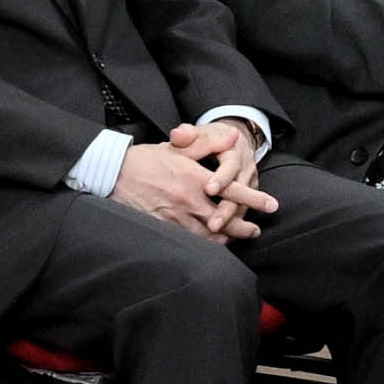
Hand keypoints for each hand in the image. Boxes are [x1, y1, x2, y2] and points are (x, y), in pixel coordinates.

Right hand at [104, 134, 250, 233]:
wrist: (112, 173)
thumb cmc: (145, 159)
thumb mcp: (177, 147)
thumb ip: (207, 144)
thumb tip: (232, 138)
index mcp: (194, 177)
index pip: (232, 190)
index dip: (254, 199)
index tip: (272, 205)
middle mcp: (187, 199)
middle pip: (224, 219)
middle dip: (244, 227)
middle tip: (255, 230)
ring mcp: (174, 216)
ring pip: (208, 235)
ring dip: (226, 239)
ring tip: (236, 240)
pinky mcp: (162, 227)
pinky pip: (188, 241)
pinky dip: (203, 245)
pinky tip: (210, 245)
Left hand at [169, 116, 280, 230]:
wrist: (234, 140)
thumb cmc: (211, 138)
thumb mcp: (201, 133)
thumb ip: (188, 135)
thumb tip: (178, 134)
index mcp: (234, 153)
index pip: (230, 167)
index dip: (221, 178)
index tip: (209, 189)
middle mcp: (245, 169)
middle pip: (240, 193)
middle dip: (227, 211)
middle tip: (214, 225)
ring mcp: (249, 184)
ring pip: (242, 207)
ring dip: (230, 223)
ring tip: (218, 238)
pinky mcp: (247, 197)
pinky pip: (240, 213)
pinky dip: (233, 227)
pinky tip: (221, 240)